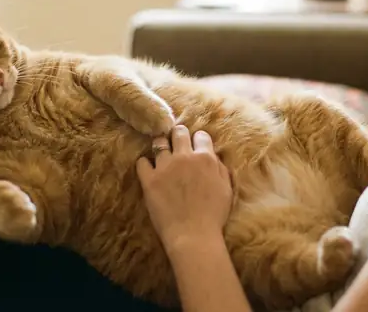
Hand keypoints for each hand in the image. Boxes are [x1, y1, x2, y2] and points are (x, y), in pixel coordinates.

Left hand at [136, 125, 232, 252]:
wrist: (194, 235)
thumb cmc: (214, 216)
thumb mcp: (226, 189)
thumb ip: (220, 168)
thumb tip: (213, 156)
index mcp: (205, 159)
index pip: (201, 136)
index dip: (199, 140)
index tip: (197, 145)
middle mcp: (184, 157)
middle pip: (178, 132)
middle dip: (179, 134)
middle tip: (178, 141)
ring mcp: (165, 167)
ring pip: (158, 143)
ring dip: (161, 145)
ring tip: (161, 152)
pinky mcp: (149, 180)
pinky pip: (141, 162)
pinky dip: (144, 164)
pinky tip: (148, 169)